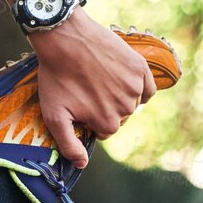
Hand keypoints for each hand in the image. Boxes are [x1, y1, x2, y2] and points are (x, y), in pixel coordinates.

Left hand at [32, 11, 156, 167]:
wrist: (65, 37)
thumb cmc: (56, 76)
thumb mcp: (54, 115)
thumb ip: (68, 144)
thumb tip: (81, 165)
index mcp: (107, 122)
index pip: (105, 131)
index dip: (92, 119)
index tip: (81, 103)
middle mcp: (126, 108)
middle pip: (119, 117)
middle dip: (105, 107)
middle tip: (88, 88)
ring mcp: (134, 87)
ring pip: (132, 102)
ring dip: (119, 95)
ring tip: (99, 79)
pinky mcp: (140, 68)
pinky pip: (147, 88)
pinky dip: (138, 86)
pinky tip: (121, 77)